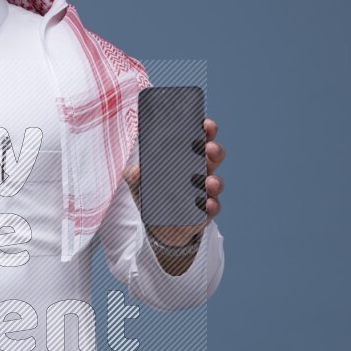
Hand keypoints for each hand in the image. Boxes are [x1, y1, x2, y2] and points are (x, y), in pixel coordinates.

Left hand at [124, 117, 225, 246]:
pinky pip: (213, 208)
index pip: (199, 139)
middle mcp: (200, 171)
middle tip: (208, 149)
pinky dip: (212, 206)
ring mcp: (204, 192)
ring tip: (208, 182)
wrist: (156, 226)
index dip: (205, 130)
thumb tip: (135, 170)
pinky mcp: (205, 212)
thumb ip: (134, 174)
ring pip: (216, 182)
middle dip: (214, 150)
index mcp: (186, 158)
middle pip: (213, 157)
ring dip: (215, 181)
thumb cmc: (151, 195)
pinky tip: (207, 204)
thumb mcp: (138, 183)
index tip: (205, 124)